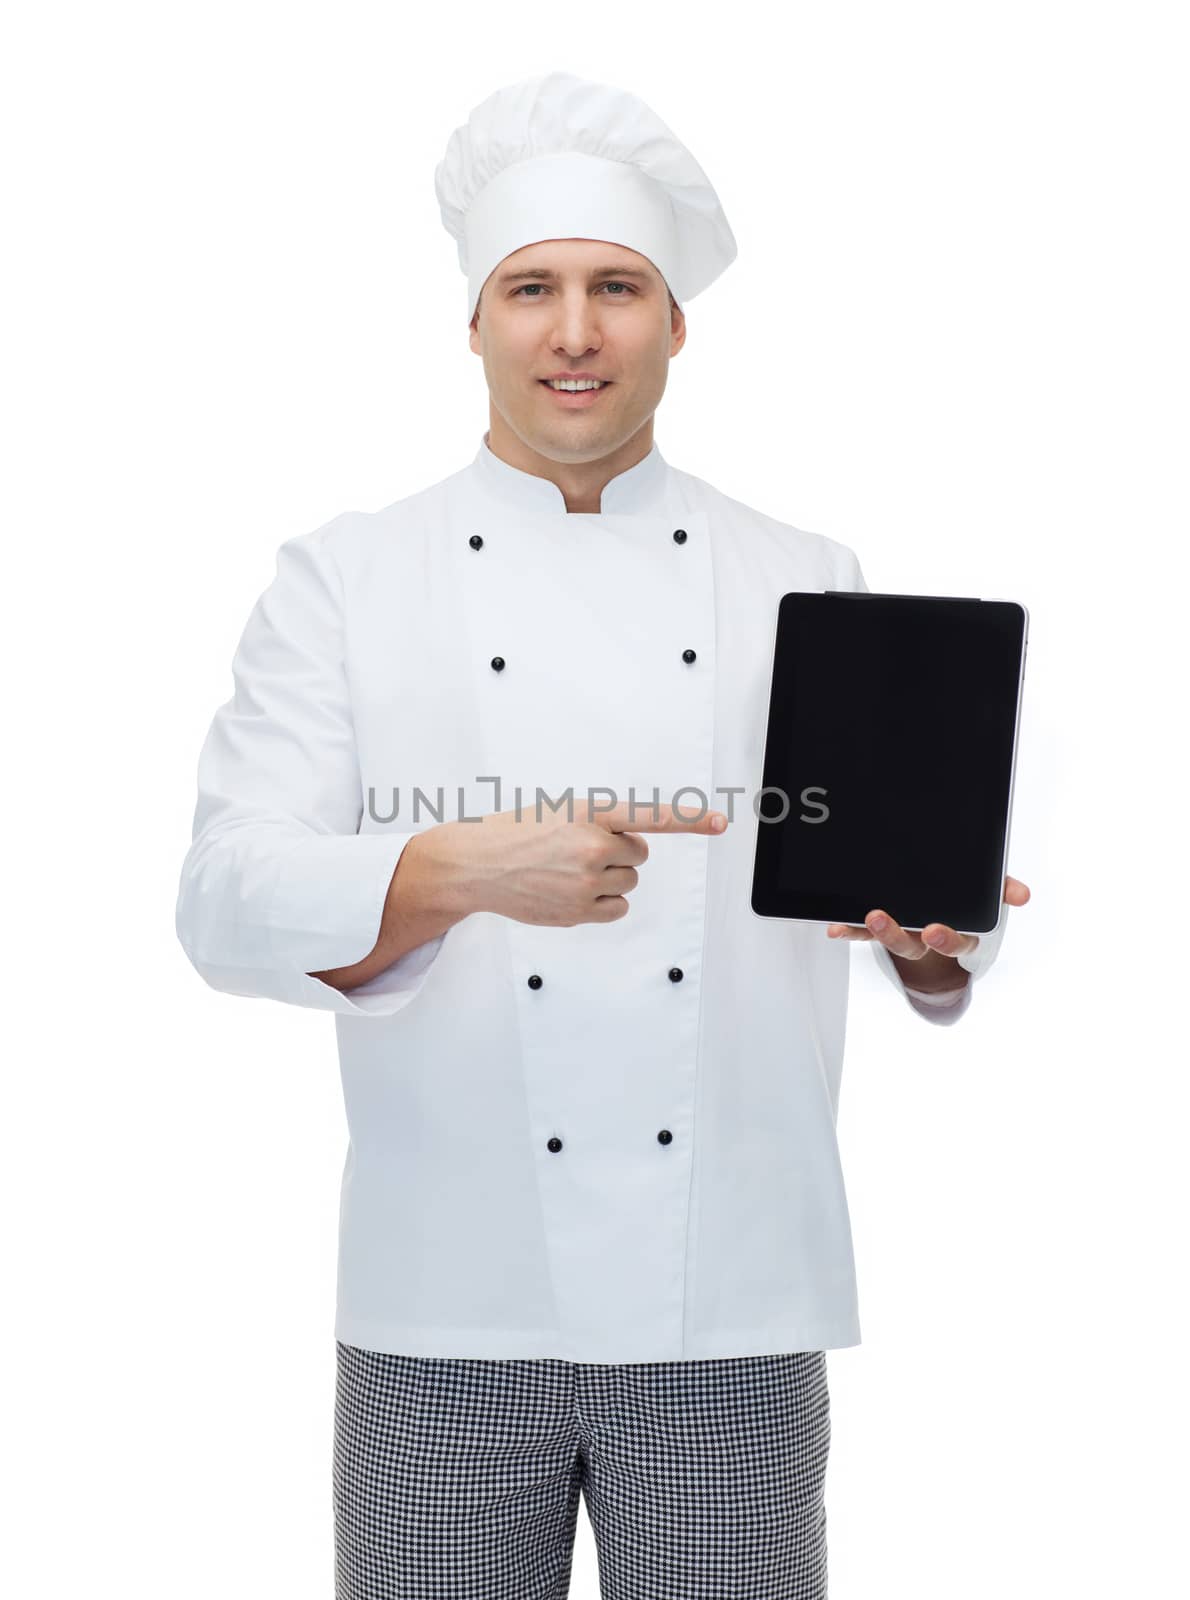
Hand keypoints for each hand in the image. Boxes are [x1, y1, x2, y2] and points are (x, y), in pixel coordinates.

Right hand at [424, 798, 728, 927]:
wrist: (477, 865)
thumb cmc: (516, 833)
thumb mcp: (561, 811)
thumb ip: (600, 823)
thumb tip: (631, 849)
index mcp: (590, 812)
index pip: (649, 814)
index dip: (689, 818)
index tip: (720, 822)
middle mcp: (592, 846)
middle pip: (639, 855)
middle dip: (618, 852)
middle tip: (580, 849)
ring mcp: (585, 882)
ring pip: (628, 882)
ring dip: (609, 877)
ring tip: (570, 871)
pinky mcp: (578, 912)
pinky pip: (617, 908)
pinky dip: (605, 902)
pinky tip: (575, 892)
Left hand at [825, 875, 1030, 990]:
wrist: (940, 902)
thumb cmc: (964, 894)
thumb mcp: (985, 889)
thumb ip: (1001, 887)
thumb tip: (1022, 894)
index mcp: (958, 930)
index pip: (957, 941)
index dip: (947, 939)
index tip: (935, 931)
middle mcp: (927, 936)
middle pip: (915, 945)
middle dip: (901, 937)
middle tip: (884, 921)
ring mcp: (902, 933)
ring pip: (889, 939)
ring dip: (877, 931)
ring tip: (868, 917)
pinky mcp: (876, 927)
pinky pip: (860, 932)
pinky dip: (847, 930)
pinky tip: (834, 928)